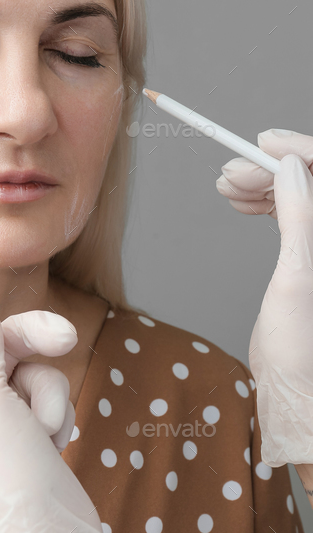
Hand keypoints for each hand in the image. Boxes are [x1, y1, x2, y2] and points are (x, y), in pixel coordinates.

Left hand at [0, 257, 109, 532]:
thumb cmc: (5, 474)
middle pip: (6, 342)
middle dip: (36, 341)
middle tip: (65, 334)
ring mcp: (5, 418)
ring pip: (37, 368)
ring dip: (49, 394)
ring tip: (46, 428)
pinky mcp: (35, 431)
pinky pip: (53, 395)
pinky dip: (59, 413)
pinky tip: (56, 441)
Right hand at [215, 129, 312, 466]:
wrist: (295, 390)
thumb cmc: (301, 347)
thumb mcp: (298, 274)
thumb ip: (300, 215)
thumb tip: (290, 165)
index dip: (299, 150)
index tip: (264, 142)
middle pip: (311, 183)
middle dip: (271, 170)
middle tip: (231, 173)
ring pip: (299, 196)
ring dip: (264, 186)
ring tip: (227, 188)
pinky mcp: (310, 258)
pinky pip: (292, 215)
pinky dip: (266, 205)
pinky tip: (243, 204)